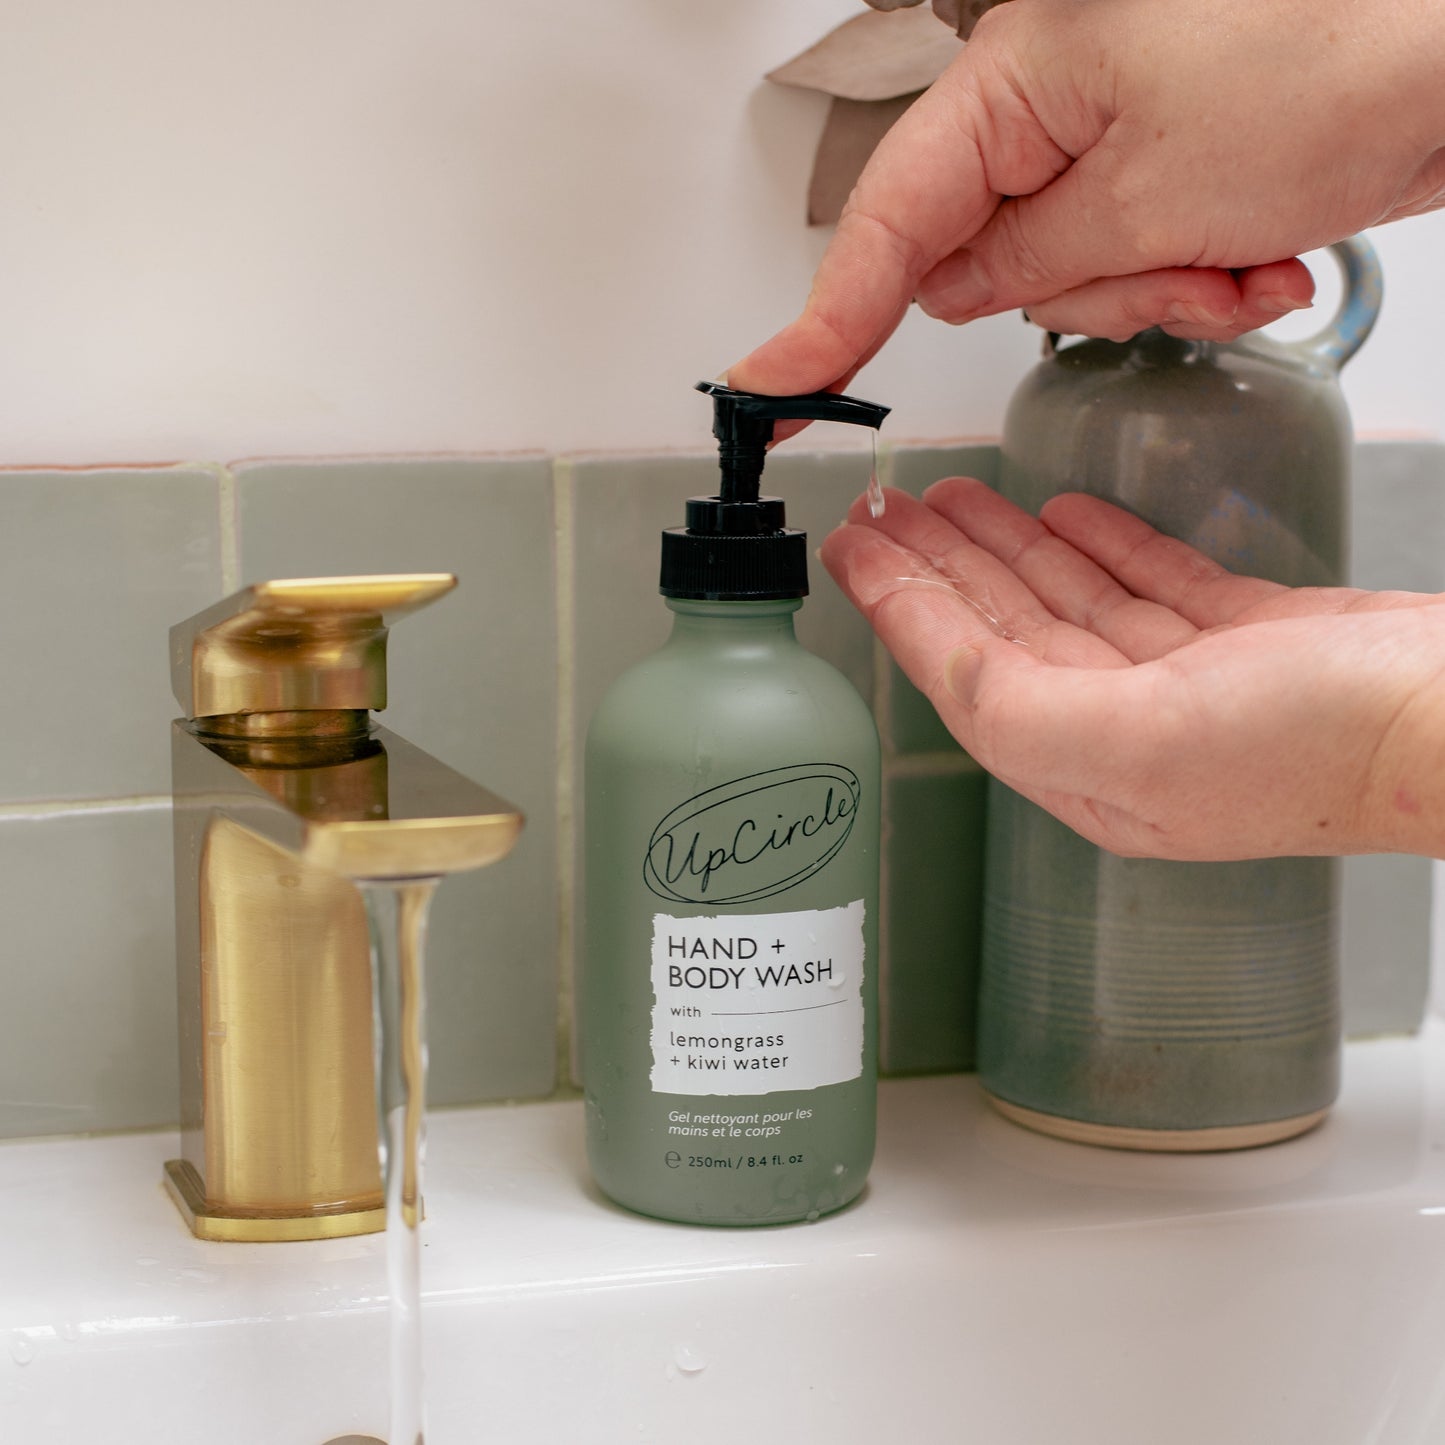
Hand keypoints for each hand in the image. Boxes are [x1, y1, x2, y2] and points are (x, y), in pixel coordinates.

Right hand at [732, 0, 1444, 396]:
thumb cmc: (1341, 56)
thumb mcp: (1148, 197)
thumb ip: (1024, 264)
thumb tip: (949, 294)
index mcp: (1016, 78)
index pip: (885, 223)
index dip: (824, 318)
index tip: (768, 390)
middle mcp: (1050, 105)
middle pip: (990, 264)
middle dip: (1088, 296)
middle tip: (1174, 265)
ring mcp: (1109, 139)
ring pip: (1071, 282)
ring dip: (1161, 293)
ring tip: (1244, 251)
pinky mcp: (1162, 169)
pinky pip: (1136, 267)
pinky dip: (1199, 282)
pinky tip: (1265, 254)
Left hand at [822, 480, 1444, 859]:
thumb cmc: (1325, 749)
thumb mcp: (1143, 742)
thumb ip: (1022, 711)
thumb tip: (938, 666)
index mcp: (1087, 768)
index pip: (962, 676)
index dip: (900, 610)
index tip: (849, 550)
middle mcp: (1126, 732)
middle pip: (1003, 634)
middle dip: (936, 569)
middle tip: (880, 511)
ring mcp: (1188, 686)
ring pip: (1066, 603)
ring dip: (1003, 549)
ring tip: (946, 498)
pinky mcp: (1245, 641)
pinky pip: (1145, 584)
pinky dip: (1100, 546)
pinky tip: (1063, 514)